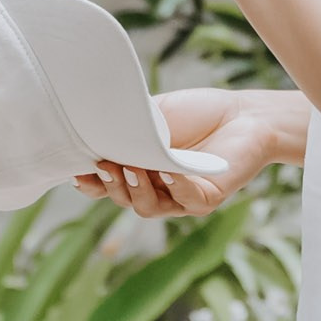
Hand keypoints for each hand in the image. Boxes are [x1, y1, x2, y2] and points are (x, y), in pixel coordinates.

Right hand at [74, 88, 281, 217]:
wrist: (244, 113)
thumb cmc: (197, 113)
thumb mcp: (154, 114)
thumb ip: (127, 123)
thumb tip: (92, 121)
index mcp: (139, 170)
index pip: (107, 186)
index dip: (90, 184)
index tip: (76, 172)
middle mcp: (156, 189)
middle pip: (124, 199)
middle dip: (110, 185)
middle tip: (103, 164)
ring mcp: (180, 198)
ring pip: (149, 207)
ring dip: (136, 189)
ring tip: (131, 167)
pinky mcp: (206, 199)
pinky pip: (186, 199)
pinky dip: (174, 185)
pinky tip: (167, 170)